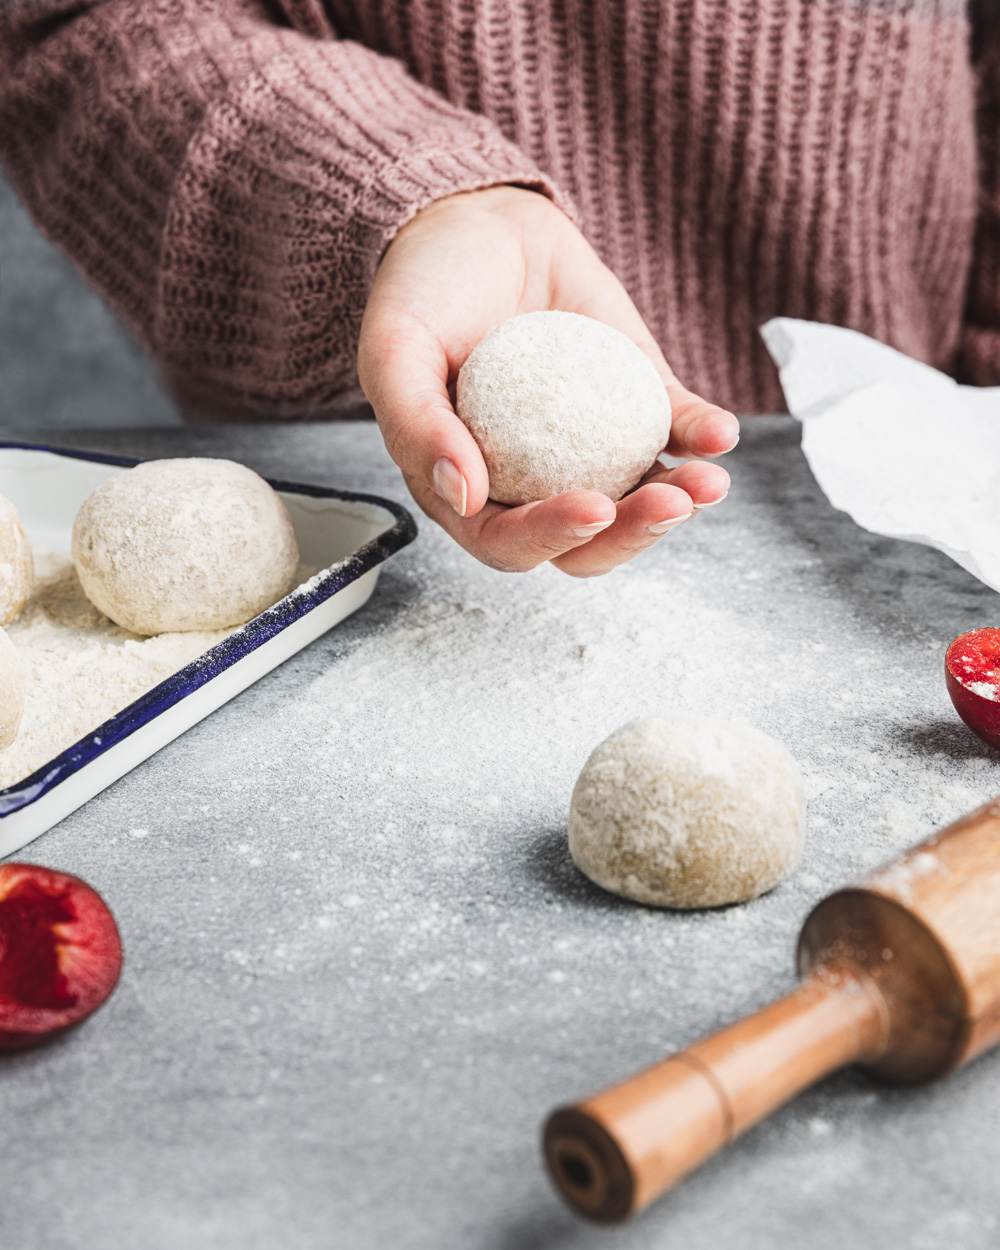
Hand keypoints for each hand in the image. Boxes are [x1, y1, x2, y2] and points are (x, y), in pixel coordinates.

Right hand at [358, 186, 737, 576]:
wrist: (473, 221)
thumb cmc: (422, 291)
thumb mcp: (395, 350)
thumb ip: (415, 426)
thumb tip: (464, 496)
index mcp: (469, 487)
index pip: (510, 541)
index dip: (553, 536)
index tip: (593, 507)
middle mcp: (532, 480)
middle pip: (586, 541)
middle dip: (632, 534)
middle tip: (668, 501)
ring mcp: (589, 446)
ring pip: (638, 499)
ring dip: (679, 499)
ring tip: (708, 479)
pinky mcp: (633, 401)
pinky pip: (673, 430)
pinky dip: (701, 435)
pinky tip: (720, 433)